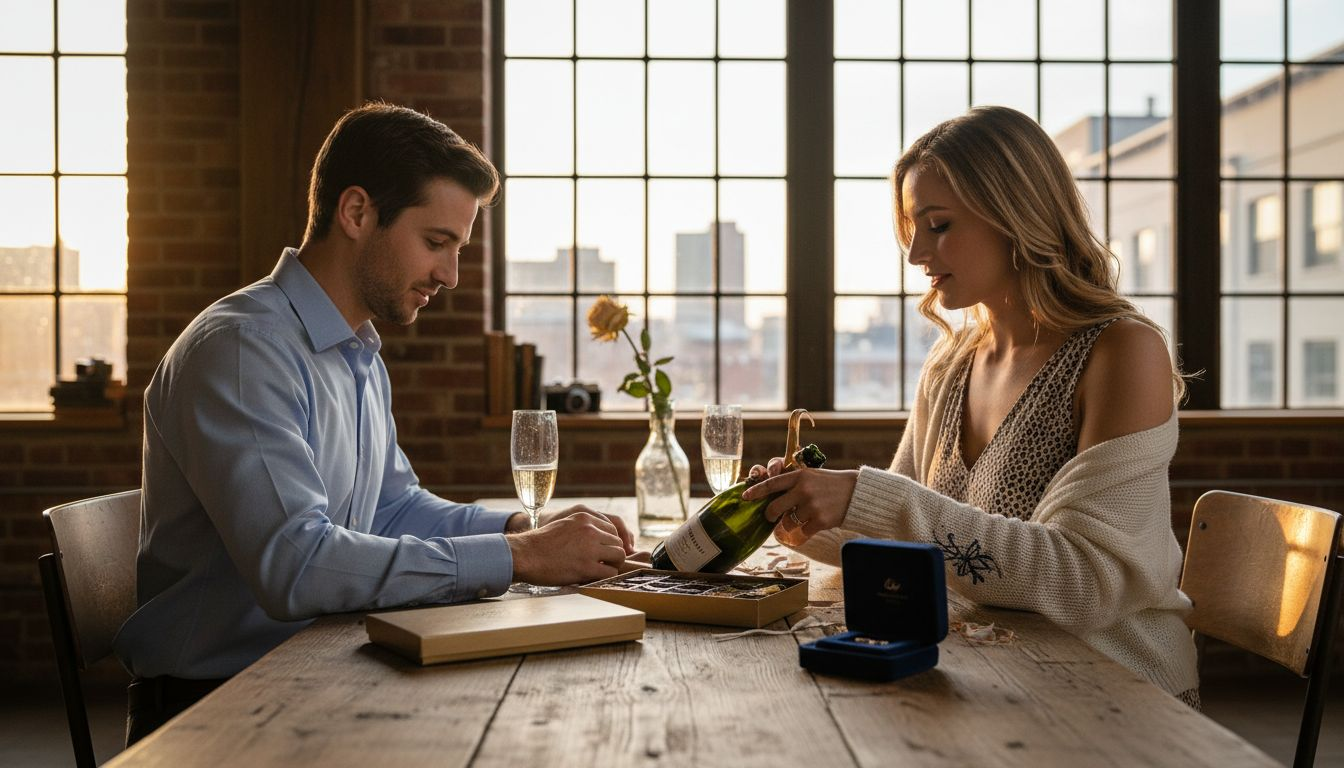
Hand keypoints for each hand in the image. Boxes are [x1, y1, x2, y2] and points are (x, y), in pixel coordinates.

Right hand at [507, 511, 627, 585]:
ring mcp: (590, 548)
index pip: (612, 527)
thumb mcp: (564, 524)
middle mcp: (590, 530)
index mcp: (584, 517)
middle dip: (613, 553)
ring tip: (600, 569)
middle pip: (618, 542)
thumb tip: (598, 538)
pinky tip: (594, 576)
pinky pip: (610, 572)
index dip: (610, 541)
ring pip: (619, 556)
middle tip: (604, 562)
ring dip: (612, 564)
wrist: (525, 555)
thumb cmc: (541, 543)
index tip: (604, 550)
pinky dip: (605, 576)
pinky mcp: (586, 567)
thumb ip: (582, 527)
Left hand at [740, 466, 858, 546]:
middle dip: (770, 515)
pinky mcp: (820, 521)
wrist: (856, 493)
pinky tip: (812, 525)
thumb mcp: (811, 476)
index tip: (745, 497)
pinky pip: (801, 533)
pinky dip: (804, 532)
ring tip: (801, 518)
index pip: (771, 484)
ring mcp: (812, 506)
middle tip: (771, 516)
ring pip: (787, 523)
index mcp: (799, 476)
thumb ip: (792, 483)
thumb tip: (771, 496)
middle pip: (774, 508)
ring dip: (790, 523)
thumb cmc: (829, 484)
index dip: (756, 491)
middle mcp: (803, 490)